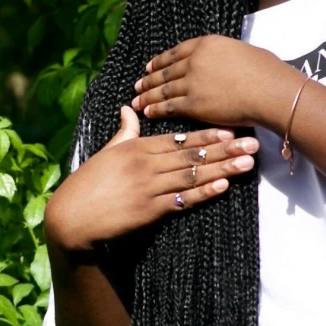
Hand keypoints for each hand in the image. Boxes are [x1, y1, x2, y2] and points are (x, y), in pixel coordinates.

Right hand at [44, 108, 259, 253]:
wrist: (71, 217)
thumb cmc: (88, 184)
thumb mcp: (106, 153)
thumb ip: (124, 132)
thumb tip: (127, 108)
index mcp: (136, 148)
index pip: (178, 138)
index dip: (206, 135)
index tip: (230, 129)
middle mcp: (145, 165)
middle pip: (192, 155)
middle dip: (225, 149)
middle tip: (253, 142)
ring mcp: (148, 187)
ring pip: (192, 175)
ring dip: (223, 169)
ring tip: (248, 163)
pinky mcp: (148, 211)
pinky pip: (182, 200)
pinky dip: (203, 192)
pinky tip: (223, 186)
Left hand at [132, 37, 295, 130]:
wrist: (270, 91)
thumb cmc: (267, 71)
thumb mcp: (243, 51)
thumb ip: (225, 56)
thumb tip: (224, 62)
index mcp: (207, 43)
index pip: (176, 52)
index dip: (160, 61)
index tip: (150, 66)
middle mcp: (194, 61)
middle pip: (166, 71)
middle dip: (149, 79)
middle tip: (137, 84)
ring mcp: (192, 82)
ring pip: (163, 89)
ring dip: (147, 95)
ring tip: (136, 100)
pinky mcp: (194, 104)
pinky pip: (169, 107)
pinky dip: (156, 109)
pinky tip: (147, 112)